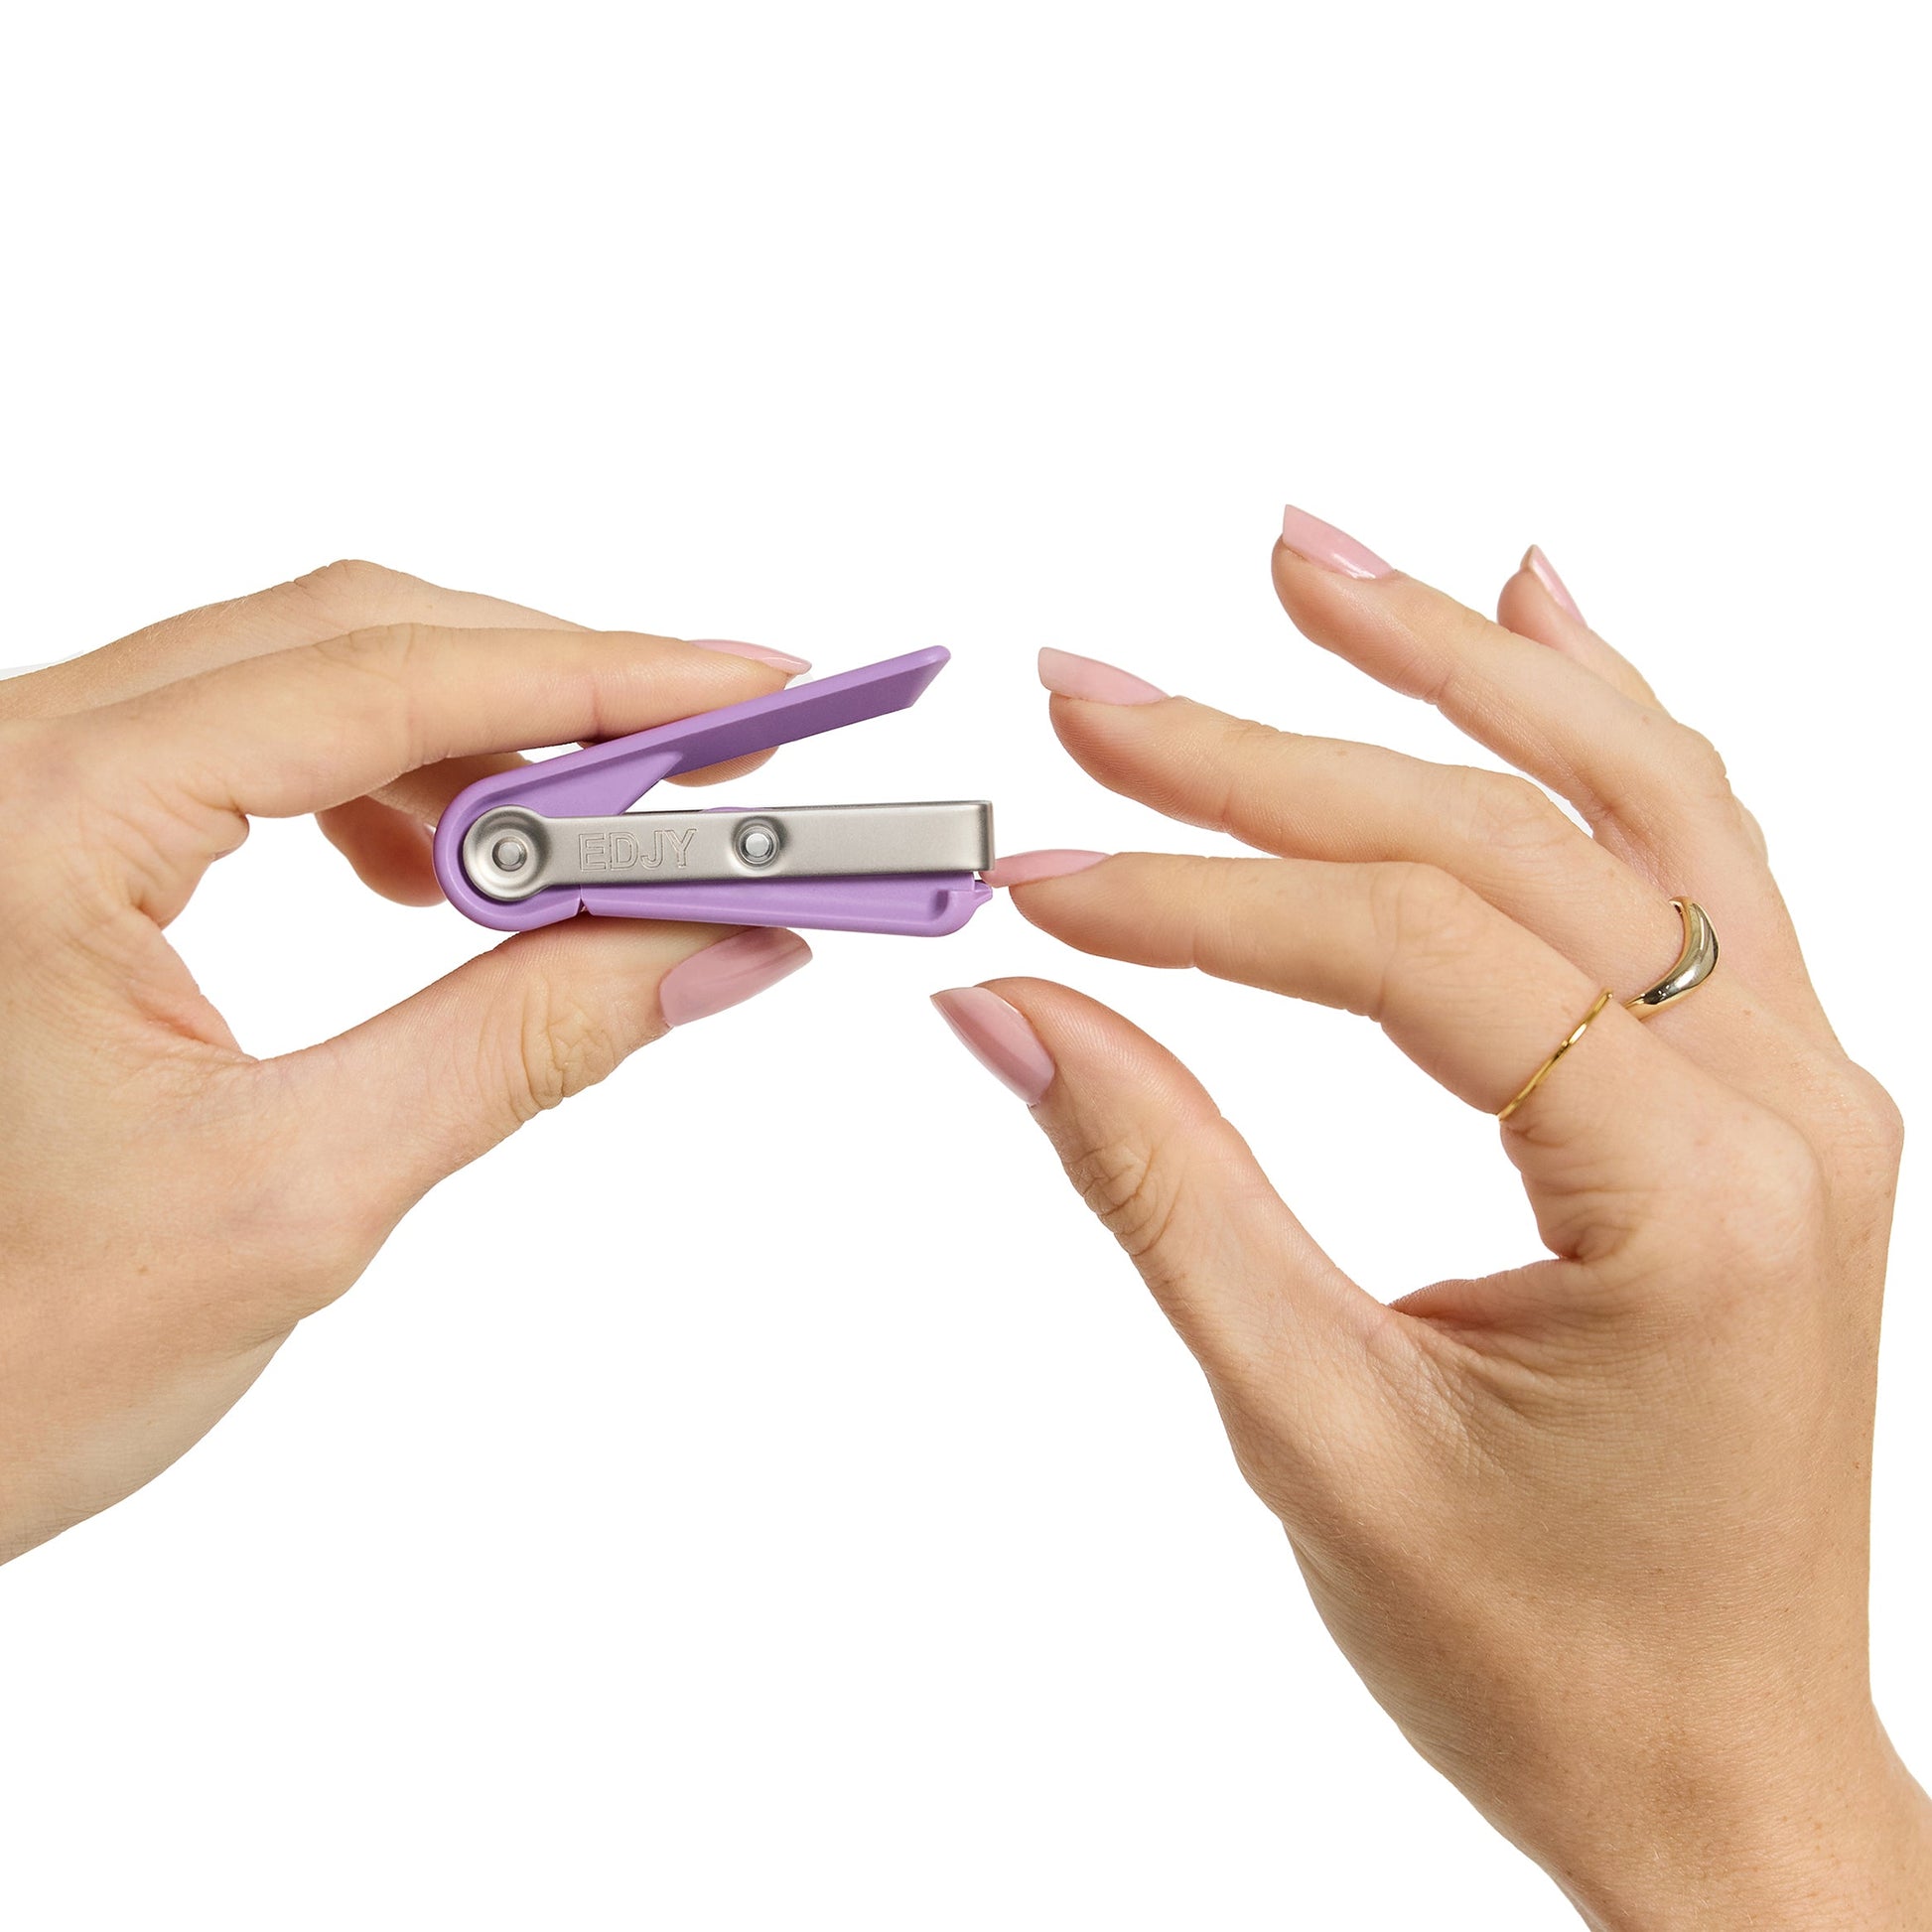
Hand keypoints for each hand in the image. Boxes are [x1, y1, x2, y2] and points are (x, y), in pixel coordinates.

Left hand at [0, 561, 812, 1563]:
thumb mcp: (295, 1197)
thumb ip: (524, 1045)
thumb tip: (712, 948)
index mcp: (43, 820)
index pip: (383, 679)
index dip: (600, 676)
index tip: (751, 694)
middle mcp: (13, 762)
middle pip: (347, 637)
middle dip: (554, 695)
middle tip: (714, 766)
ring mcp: (19, 791)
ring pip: (300, 680)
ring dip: (472, 745)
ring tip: (592, 852)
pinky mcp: (38, 838)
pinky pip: (243, 748)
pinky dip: (379, 788)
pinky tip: (438, 878)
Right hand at [931, 512, 1931, 1927]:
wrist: (1718, 1769)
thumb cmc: (1540, 1656)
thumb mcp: (1314, 1429)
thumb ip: (1163, 1189)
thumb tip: (1013, 1012)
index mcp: (1698, 1198)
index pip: (1414, 957)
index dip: (1203, 902)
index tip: (1041, 881)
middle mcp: (1788, 1101)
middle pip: (1508, 837)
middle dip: (1279, 747)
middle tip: (1092, 682)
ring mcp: (1800, 1080)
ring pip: (1630, 793)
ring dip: (1456, 664)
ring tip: (1300, 560)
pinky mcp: (1766, 1090)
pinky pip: (1693, 855)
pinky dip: (1599, 717)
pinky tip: (1524, 609)